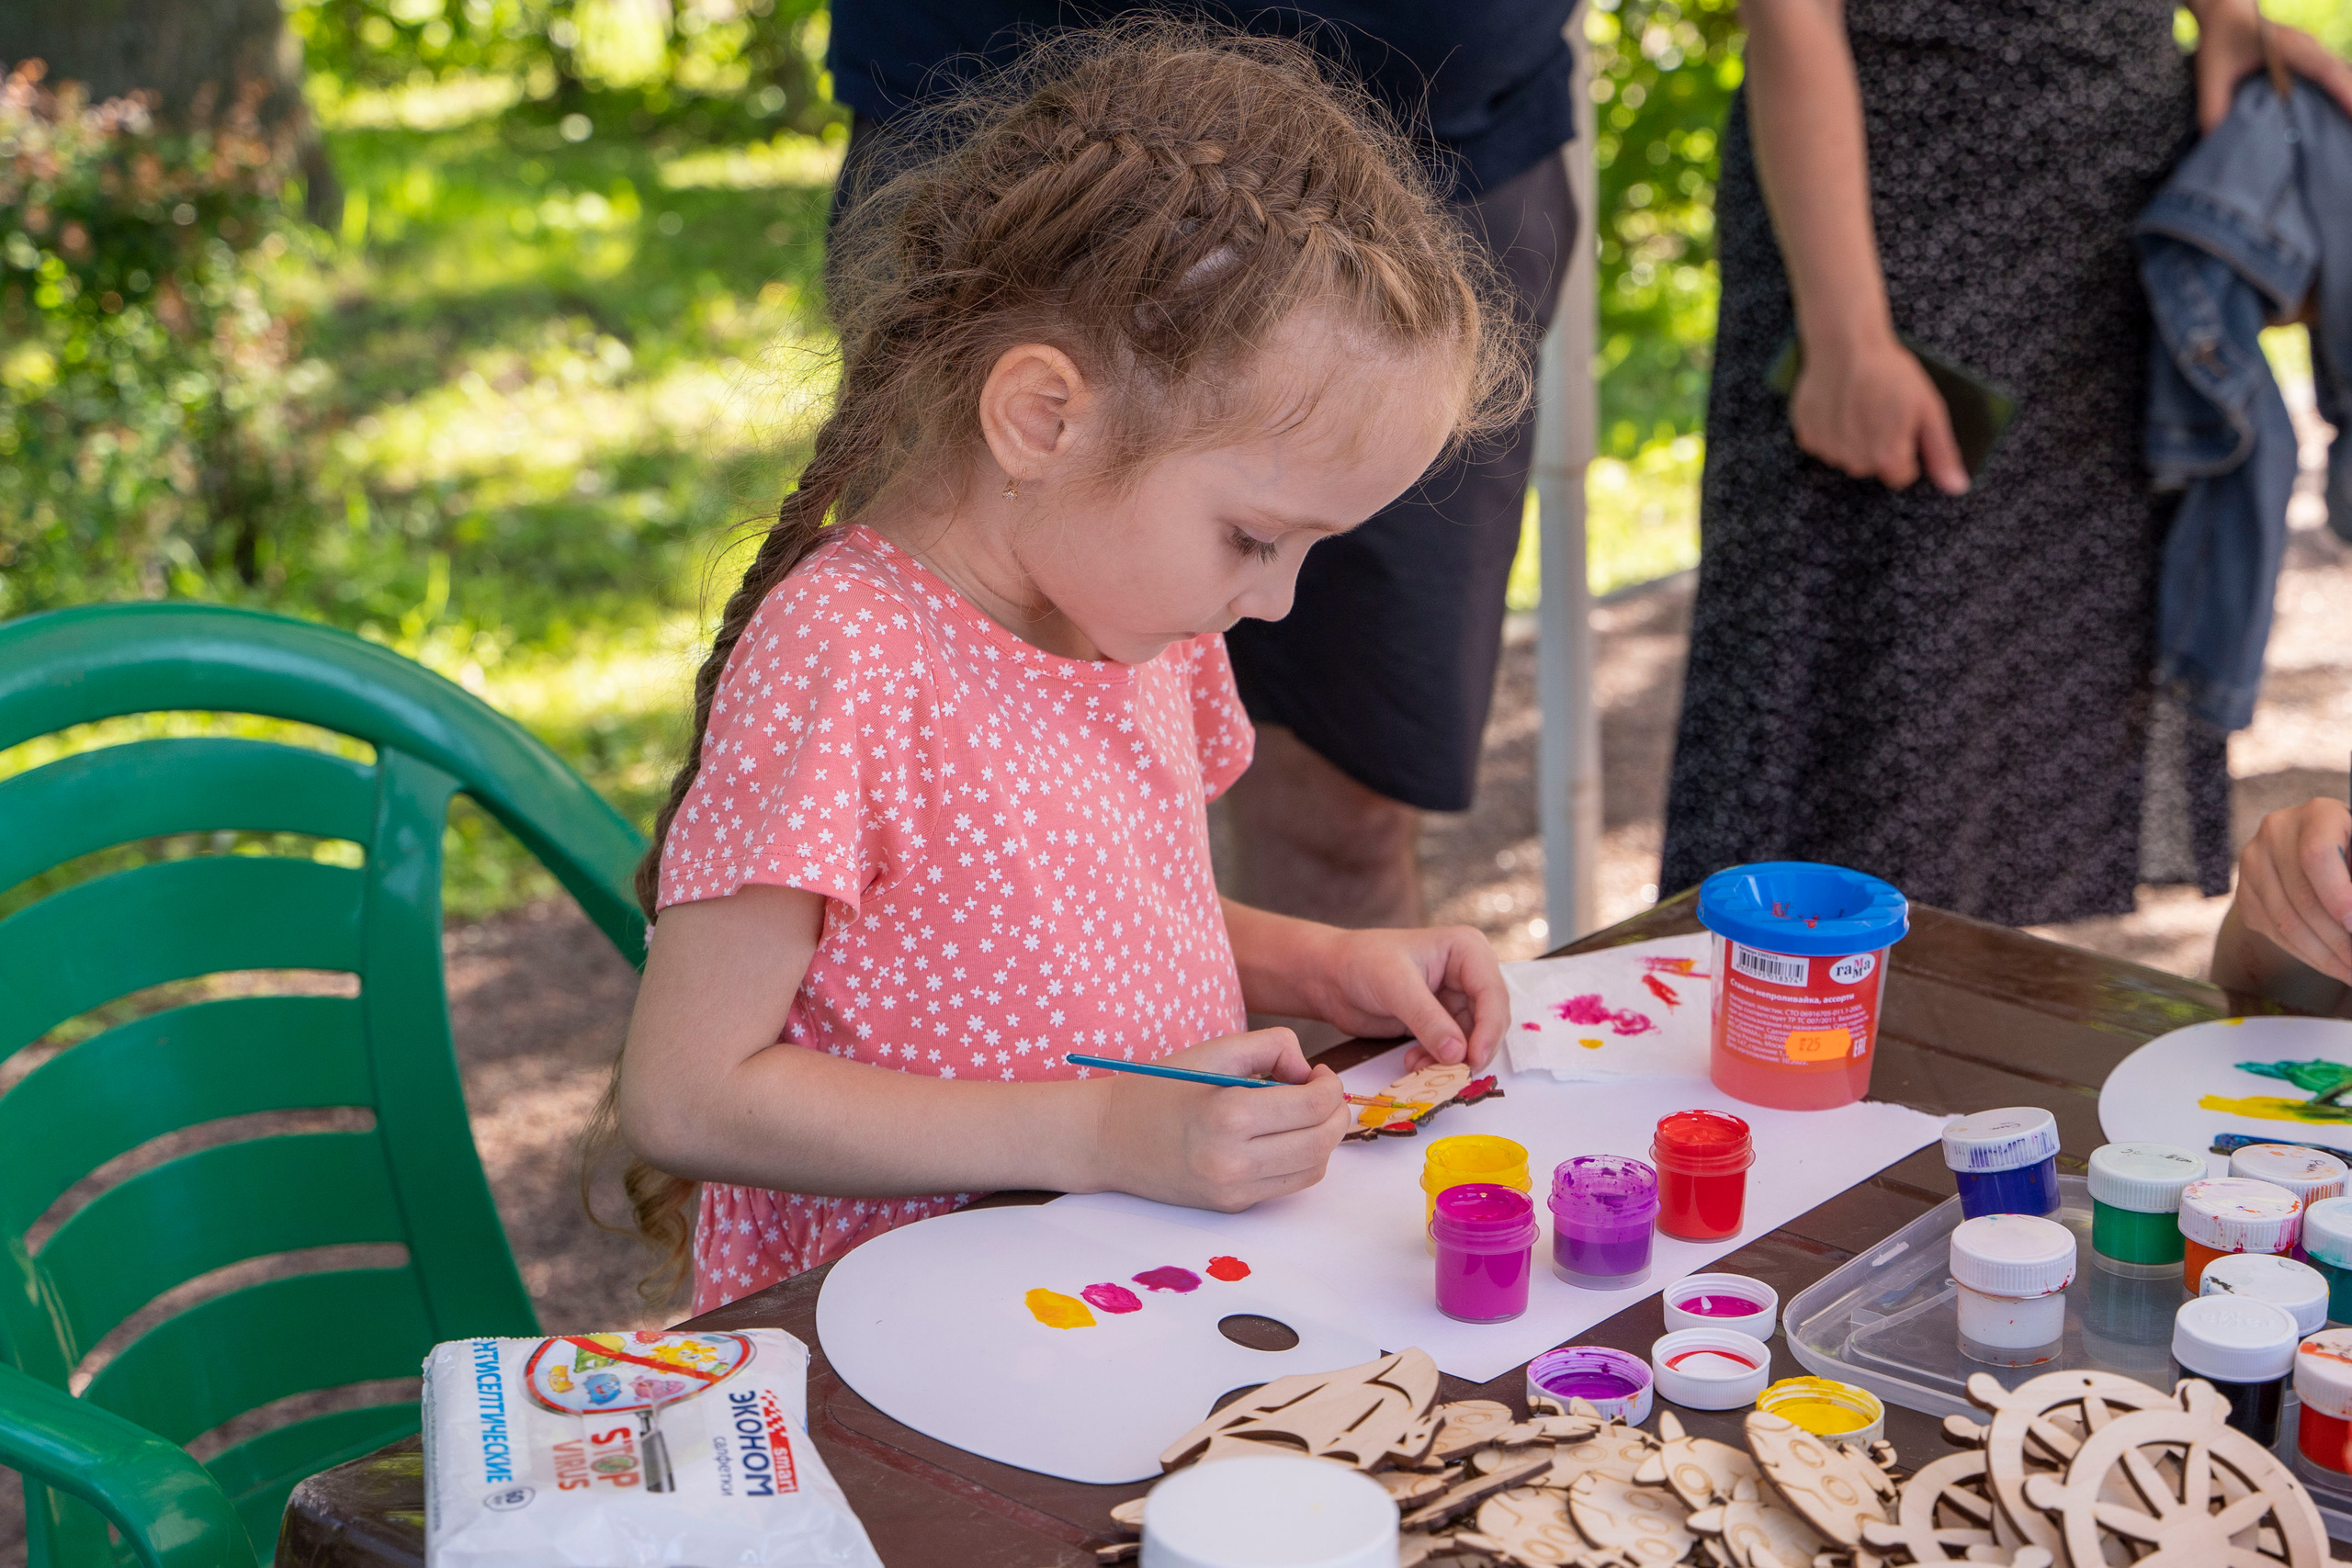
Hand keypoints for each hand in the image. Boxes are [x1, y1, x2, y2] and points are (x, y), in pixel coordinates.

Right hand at [1087, 1029, 1349, 1211]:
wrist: (1107, 1138)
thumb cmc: (1159, 1088)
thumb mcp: (1215, 1050)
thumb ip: (1272, 1047)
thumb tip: (1310, 1074)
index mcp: (1230, 1114)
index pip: (1314, 1106)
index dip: (1330, 1085)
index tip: (1319, 1073)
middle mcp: (1234, 1160)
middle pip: (1322, 1141)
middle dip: (1336, 1113)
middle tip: (1323, 1092)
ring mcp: (1234, 1189)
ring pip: (1314, 1169)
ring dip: (1323, 1139)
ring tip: (1304, 1115)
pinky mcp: (1232, 1206)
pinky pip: (1288, 1185)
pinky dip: (1301, 1160)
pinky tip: (1283, 1138)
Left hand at [1308, 925, 1509, 1073]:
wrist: (1330, 976)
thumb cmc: (1360, 963)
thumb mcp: (1396, 987)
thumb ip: (1428, 1020)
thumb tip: (1458, 1054)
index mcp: (1467, 950)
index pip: (1493, 994)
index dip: (1489, 1029)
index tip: (1474, 1059)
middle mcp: (1468, 973)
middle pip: (1490, 1019)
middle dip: (1472, 1048)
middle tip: (1454, 1074)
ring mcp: (1455, 998)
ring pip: (1472, 1038)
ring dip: (1451, 1059)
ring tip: (1420, 1067)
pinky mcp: (1440, 1020)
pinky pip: (1452, 1048)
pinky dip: (1437, 1060)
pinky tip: (1413, 1063)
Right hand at [1790, 330, 1968, 493]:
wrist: (1846, 345)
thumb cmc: (1890, 374)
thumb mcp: (1929, 410)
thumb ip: (1942, 453)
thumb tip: (1956, 487)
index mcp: (1888, 459)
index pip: (1901, 476)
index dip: (1906, 450)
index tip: (1902, 425)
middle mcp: (1855, 462)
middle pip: (1872, 466)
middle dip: (1879, 445)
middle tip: (1881, 410)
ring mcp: (1829, 451)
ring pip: (1848, 455)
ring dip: (1854, 438)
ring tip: (1859, 405)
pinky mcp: (1808, 436)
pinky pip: (1825, 443)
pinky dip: (1832, 429)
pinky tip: (1840, 405)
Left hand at [2192, 0, 2351, 133]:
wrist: (2227, 13)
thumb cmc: (2219, 42)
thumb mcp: (2210, 76)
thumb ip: (2213, 109)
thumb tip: (2219, 144)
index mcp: (2284, 46)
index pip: (2321, 68)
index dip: (2341, 89)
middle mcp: (2306, 46)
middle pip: (2340, 71)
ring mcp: (2312, 50)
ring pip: (2340, 72)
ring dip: (2349, 95)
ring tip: (2351, 123)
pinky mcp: (2311, 58)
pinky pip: (2333, 75)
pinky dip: (2341, 91)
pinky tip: (2344, 114)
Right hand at [2234, 798, 2351, 982]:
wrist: (2323, 848)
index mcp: (2318, 813)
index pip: (2316, 856)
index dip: (2338, 896)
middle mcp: (2276, 833)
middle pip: (2300, 896)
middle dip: (2337, 941)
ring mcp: (2253, 863)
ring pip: (2285, 921)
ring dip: (2323, 956)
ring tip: (2350, 970)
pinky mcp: (2245, 893)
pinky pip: (2273, 932)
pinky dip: (2305, 955)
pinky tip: (2330, 963)